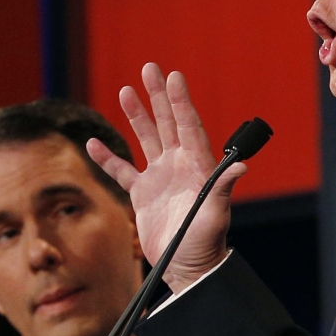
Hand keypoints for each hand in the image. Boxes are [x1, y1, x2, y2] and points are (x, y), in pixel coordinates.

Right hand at [87, 63, 246, 291]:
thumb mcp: (216, 215)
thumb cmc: (206, 243)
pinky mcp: (143, 194)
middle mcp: (179, 165)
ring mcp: (160, 178)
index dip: (180, 101)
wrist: (188, 268)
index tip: (174, 77)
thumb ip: (223, 188)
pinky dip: (108, 158)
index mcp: (197, 165)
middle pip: (166, 122)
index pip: (188, 125)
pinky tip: (93, 143)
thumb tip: (242, 167)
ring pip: (146, 138)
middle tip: (150, 67)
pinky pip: (122, 171)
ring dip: (137, 115)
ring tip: (126, 90)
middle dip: (158, 95)